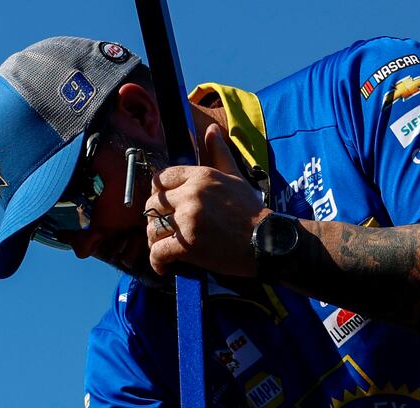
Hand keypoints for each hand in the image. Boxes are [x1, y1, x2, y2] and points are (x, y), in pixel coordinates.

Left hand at [145, 124, 271, 277]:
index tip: (164, 208)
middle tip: (164, 230)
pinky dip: (157, 262)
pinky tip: (164, 266)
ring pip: (152, 229)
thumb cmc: (251, 212)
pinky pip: (157, 252)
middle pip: (152, 205)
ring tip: (165, 248)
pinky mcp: (187, 244)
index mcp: (201, 176)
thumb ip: (219, 154)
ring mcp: (188, 219)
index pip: (161, 179)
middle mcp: (192, 194)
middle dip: (155, 219)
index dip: (158, 195)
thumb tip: (212, 129)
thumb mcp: (236, 177)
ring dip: (155, 242)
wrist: (268, 242)